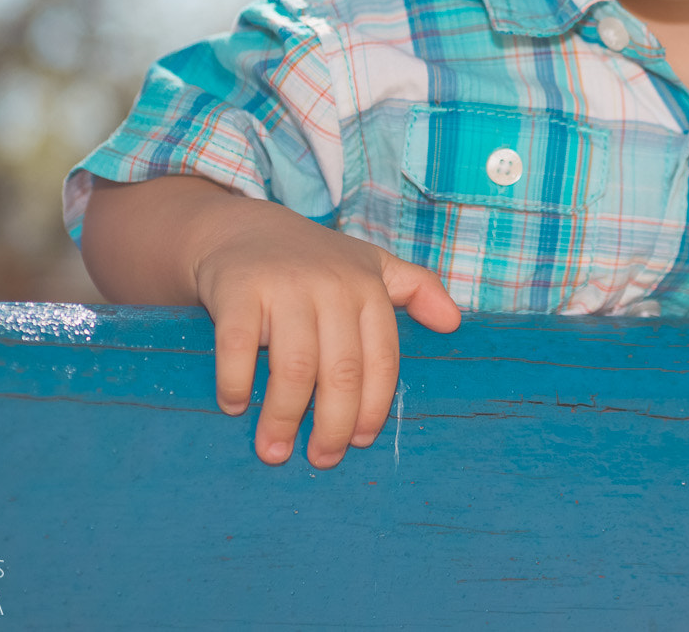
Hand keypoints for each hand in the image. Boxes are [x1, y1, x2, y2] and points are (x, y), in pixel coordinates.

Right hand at [192, 202, 461, 467]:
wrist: (242, 228)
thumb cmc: (314, 261)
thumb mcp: (370, 265)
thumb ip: (415, 289)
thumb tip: (454, 323)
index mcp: (367, 288)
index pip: (381, 360)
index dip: (373, 408)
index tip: (359, 442)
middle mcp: (331, 286)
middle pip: (341, 372)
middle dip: (332, 425)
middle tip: (320, 460)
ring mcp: (284, 286)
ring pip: (293, 367)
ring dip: (284, 418)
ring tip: (274, 451)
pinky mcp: (238, 289)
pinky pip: (237, 347)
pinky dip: (236, 383)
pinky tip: (234, 406)